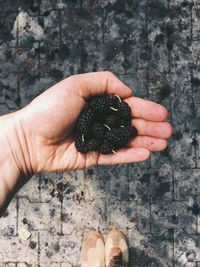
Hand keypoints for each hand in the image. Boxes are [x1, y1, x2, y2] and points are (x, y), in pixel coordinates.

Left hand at [15, 71, 171, 172]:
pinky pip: (115, 156)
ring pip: (126, 141)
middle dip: (150, 127)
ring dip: (146, 141)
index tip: (161, 113)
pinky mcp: (92, 157)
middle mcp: (99, 121)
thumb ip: (103, 82)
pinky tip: (146, 153)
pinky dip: (131, 155)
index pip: (126, 106)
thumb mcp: (76, 84)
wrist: (29, 137)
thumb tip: (127, 92)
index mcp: (96, 104)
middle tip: (168, 130)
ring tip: (163, 143)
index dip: (145, 109)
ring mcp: (97, 140)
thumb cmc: (50, 108)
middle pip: (130, 124)